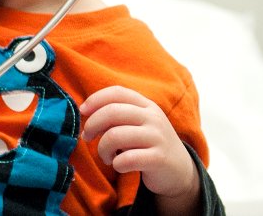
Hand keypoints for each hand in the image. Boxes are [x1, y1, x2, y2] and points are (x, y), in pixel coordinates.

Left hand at [79, 86, 197, 206]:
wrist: (179, 171)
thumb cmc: (149, 145)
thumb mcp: (138, 124)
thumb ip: (117, 116)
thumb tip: (86, 113)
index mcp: (146, 105)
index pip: (117, 92)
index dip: (95, 99)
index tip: (83, 112)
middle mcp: (153, 117)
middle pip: (112, 112)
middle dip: (92, 125)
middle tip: (87, 138)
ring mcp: (158, 137)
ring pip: (115, 136)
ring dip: (102, 149)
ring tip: (106, 156)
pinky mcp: (159, 158)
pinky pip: (127, 159)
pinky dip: (116, 164)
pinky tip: (119, 166)